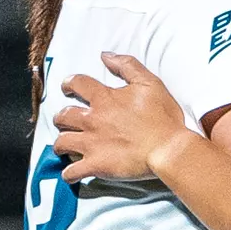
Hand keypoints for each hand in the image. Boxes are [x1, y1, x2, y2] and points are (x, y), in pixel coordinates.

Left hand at [53, 53, 187, 182]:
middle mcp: (92, 120)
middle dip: (61, 117)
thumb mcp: (150, 83)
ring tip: (64, 146)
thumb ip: (127, 66)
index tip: (67, 87)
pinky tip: (71, 173)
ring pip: (61, 142)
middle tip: (66, 120)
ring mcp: (91, 144)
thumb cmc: (163, 117)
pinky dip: (69, 174)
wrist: (169, 148)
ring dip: (61, 144)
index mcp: (105, 99)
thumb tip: (106, 56)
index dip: (69, 83)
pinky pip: (71, 172)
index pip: (77, 83)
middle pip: (63, 115)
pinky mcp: (96, 165)